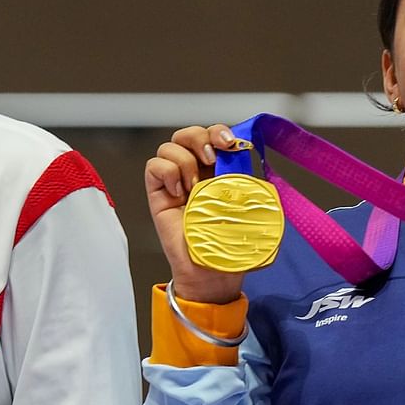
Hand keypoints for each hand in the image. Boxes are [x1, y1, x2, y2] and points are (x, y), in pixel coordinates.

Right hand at [146, 124, 246, 305]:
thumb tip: (250, 158)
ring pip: (170, 145)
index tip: (230, 143)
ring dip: (184, 160)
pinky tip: (178, 192)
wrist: (210, 272)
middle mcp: (195, 172)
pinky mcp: (158, 193)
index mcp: (218, 171)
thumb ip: (249, 183)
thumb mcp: (250, 210)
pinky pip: (153, 165)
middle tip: (212, 158)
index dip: (219, 131)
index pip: (214, 136)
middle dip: (201, 136)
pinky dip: (167, 171)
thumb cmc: (230, 245)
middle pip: (189, 133)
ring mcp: (175, 182)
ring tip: (194, 187)